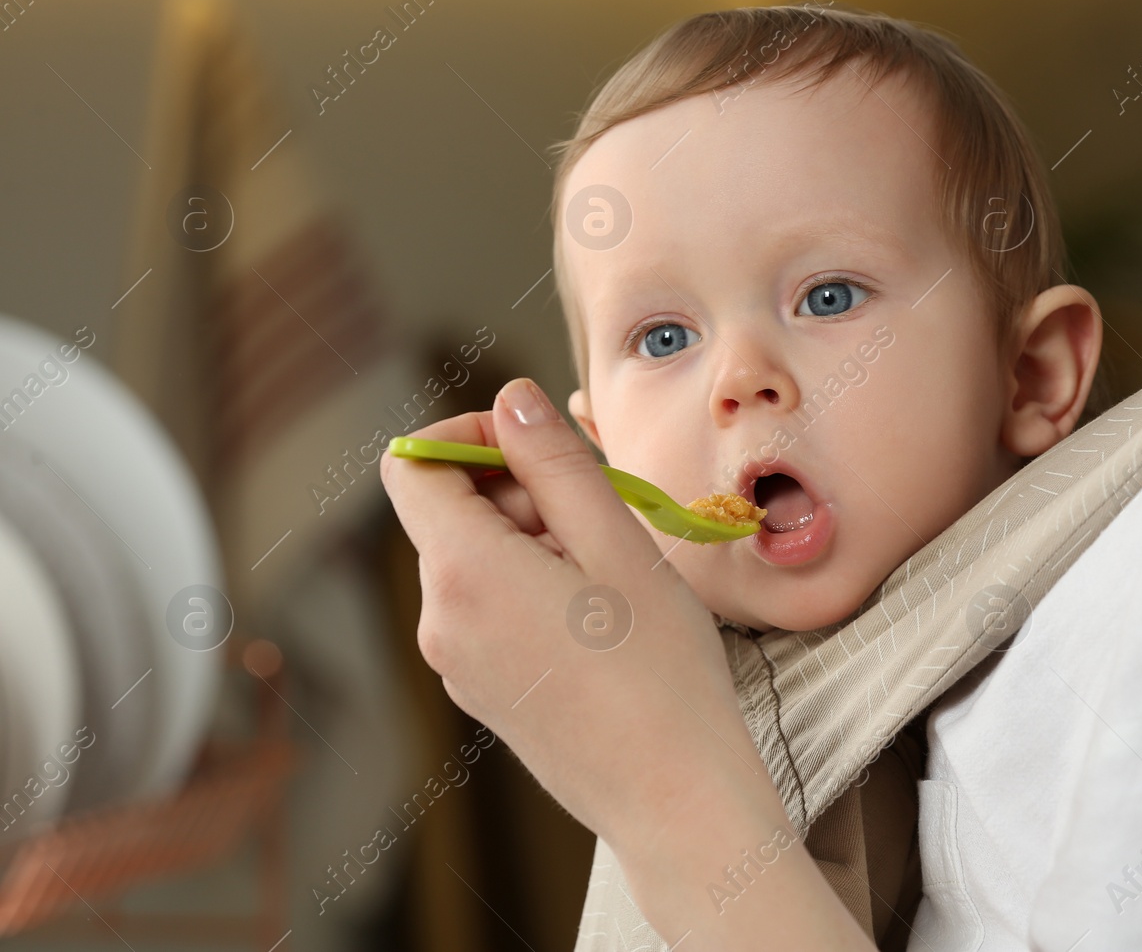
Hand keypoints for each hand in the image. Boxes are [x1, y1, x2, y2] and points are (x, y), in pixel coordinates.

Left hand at [381, 378, 869, 948]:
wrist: (674, 797)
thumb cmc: (660, 674)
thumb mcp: (617, 545)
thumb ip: (555, 463)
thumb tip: (510, 399)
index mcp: (464, 572)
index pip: (413, 465)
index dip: (468, 435)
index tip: (537, 447)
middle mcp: (441, 619)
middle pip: (449, 512)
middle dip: (520, 492)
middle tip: (602, 515)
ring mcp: (457, 662)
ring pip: (475, 559)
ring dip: (534, 541)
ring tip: (610, 575)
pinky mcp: (483, 691)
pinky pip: (489, 608)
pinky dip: (534, 587)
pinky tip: (601, 618)